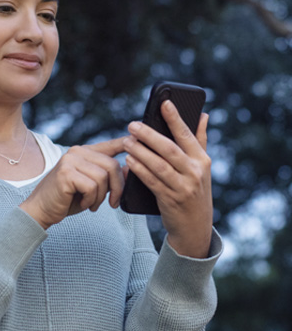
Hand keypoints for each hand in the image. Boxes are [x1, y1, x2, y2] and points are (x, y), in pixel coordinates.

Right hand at [19, 138, 125, 229]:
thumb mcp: (93, 187)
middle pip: (112, 165)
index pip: (110, 145)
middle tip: (112, 203)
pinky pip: (92, 187)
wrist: (41, 209)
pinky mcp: (66, 173)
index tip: (139, 141)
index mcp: (84, 152)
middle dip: (117, 188)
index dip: (126, 144)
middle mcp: (77, 151)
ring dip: (101, 197)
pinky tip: (83, 203)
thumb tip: (131, 169)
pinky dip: (91, 200)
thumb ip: (109, 177)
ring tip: (90, 203)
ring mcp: (70, 160)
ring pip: (103, 178)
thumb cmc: (68, 198)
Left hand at [123, 100, 212, 258]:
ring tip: (127, 141)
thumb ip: (200, 140)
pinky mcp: (170, 199)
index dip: (175, 118)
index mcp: (202, 160)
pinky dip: (139, 170)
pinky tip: (129, 161)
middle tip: (132, 125)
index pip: (187, 135)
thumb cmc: (194, 190)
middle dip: (149, 135)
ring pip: (158, 165)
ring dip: (140, 152)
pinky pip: (152, 182)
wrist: (195, 227)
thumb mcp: (201, 167)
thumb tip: (203, 114)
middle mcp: (195, 172)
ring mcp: (183, 187)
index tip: (163, 103)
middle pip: (169, 149)